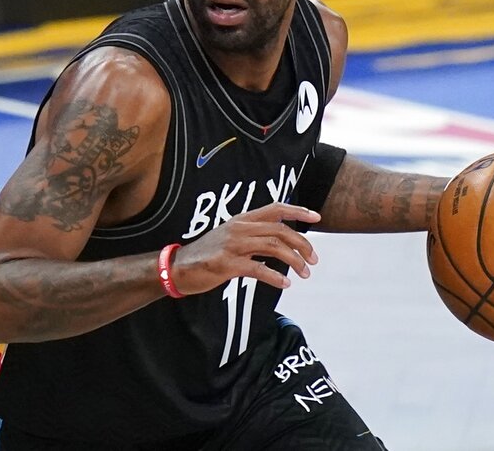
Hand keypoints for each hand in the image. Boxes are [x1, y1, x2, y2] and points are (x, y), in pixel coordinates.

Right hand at [170, 203, 320, 293]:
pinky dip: (275, 277)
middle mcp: (238, 228)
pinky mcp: (226, 264)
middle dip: (302, 244)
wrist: (177, 268)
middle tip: (314, 260)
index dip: (298, 212)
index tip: (316, 217)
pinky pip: (257, 269)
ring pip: (273, 247)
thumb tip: (280, 239)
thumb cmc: (207, 254)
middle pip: (280, 230)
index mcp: (241, 220)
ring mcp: (232, 246)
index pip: (275, 209)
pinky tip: (285, 284)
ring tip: (305, 274)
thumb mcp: (230, 237)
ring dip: (294, 261)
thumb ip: (252, 235)